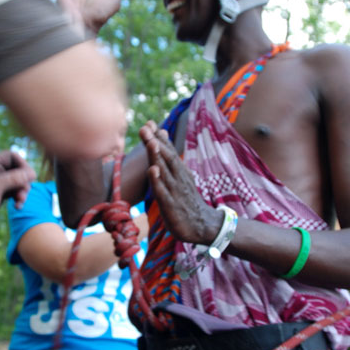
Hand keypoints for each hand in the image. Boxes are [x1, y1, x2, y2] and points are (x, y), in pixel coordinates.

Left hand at [0, 150, 35, 230]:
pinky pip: (14, 193)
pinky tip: (18, 206)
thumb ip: (13, 178)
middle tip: (23, 194)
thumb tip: (32, 173)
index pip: (12, 156)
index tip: (28, 178)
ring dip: (23, 192)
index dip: (22, 166)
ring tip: (20, 202)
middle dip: (24, 182)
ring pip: (18, 182)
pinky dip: (19, 199)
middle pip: (18, 170)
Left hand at [139, 121, 220, 244]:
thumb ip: (167, 155)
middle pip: (166, 158)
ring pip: (165, 171)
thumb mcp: (178, 176)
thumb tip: (161, 131)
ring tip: (150, 143)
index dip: (158, 137)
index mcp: (179, 171)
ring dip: (157, 157)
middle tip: (145, 128)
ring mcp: (175, 191)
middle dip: (155, 142)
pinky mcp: (172, 206)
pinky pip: (163, 192)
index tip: (148, 123)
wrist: (203, 225)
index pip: (168, 151)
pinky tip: (152, 170)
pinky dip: (158, 181)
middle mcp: (178, 178)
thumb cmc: (186, 200)